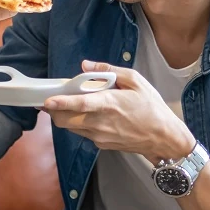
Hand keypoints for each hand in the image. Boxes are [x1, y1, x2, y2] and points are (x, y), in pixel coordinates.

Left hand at [42, 60, 195, 162]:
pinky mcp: (101, 144)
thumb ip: (109, 70)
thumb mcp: (136, 81)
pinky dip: (78, 123)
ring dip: (64, 117)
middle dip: (54, 111)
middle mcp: (101, 122)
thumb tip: (87, 65)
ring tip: (68, 105)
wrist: (163, 138)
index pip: (78, 104)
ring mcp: (100, 136)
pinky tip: (88, 115)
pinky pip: (82, 133)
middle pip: (65, 121)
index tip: (46, 101)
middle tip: (51, 101)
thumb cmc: (152, 109)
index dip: (60, 103)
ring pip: (71, 128)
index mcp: (109, 103)